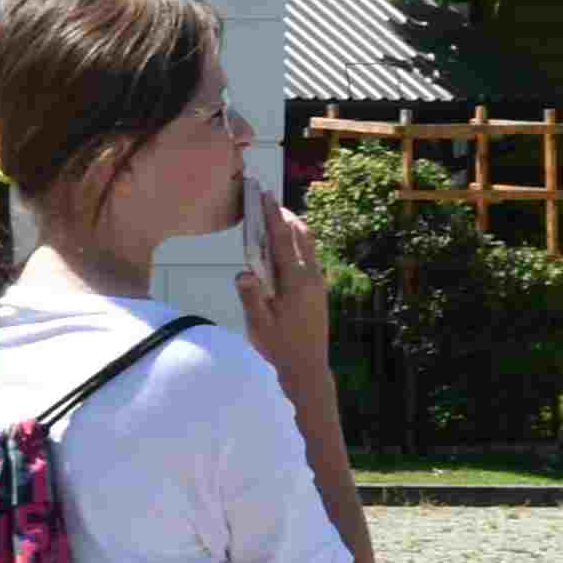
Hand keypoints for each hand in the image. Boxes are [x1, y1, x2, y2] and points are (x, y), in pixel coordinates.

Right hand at [235, 184, 331, 374]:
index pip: (283, 239)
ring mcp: (318, 282)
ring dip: (293, 227)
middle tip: (266, 202)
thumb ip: (250, 297)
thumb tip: (242, 272)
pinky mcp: (319, 289)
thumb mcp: (259, 325)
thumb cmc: (280, 347)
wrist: (308, 367)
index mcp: (295, 282)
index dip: (272, 214)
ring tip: (275, 219)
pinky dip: (298, 243)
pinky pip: (310, 256)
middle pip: (301, 234)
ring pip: (309, 244)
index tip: (264, 194)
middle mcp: (311, 277)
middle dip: (284, 215)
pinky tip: (285, 247)